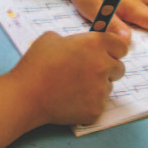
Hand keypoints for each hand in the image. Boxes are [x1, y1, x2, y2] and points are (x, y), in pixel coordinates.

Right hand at [0, 31, 127, 147]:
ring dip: (97, 87)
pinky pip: (99, 104)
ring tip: (74, 87)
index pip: (121, 46)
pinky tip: (71, 100)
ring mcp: (101, 89)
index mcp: (95, 43)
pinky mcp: (96, 109)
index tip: (107, 54)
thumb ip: (74, 40)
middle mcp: (102, 65)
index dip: (113, 50)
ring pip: (109, 87)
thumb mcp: (52, 37)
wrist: (26, 95)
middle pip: (119, 68)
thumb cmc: (36, 64)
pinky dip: (88, 104)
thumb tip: (81, 45)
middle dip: (107, 69)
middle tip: (87, 72)